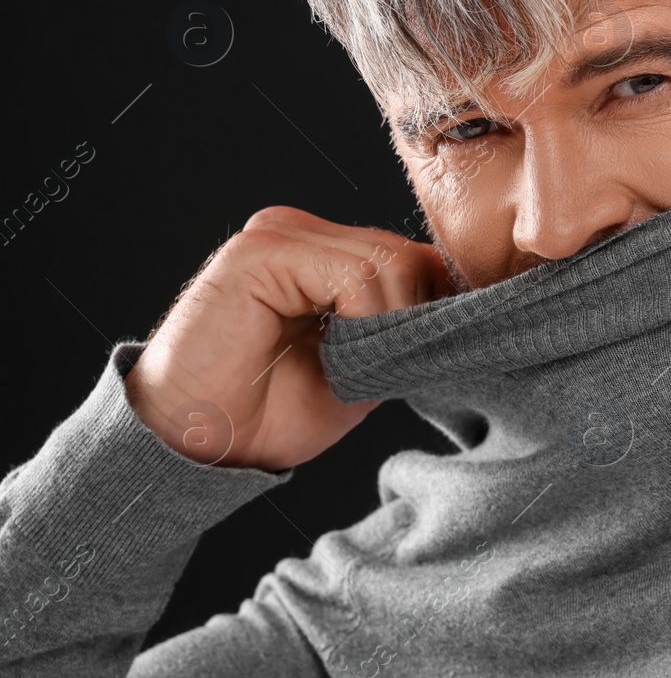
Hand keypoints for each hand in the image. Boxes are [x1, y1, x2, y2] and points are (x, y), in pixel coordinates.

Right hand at [124, 206, 455, 471]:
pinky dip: (361, 324)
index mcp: (325, 253)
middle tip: (370, 369)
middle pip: (411, 256)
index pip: (416, 257)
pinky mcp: (264, 248)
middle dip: (409, 321)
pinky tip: (328, 355)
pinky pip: (356, 275)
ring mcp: (282, 232)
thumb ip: (402, 327)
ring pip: (391, 263)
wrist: (202, 445)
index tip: (414, 358)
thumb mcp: (363, 366)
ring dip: (383, 328)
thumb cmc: (270, 413)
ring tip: (341, 366)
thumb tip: (462, 308)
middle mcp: (304, 232)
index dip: (430, 310)